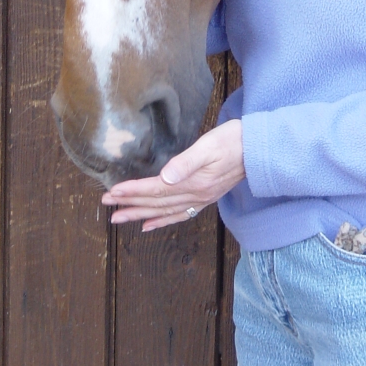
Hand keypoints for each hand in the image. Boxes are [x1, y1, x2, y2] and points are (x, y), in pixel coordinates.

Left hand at [100, 119, 244, 230]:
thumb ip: (186, 162)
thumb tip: (165, 177)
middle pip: (156, 203)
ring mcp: (201, 198)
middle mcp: (195, 195)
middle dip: (130, 205)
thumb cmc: (233, 141)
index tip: (112, 193)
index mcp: (193, 182)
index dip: (133, 192)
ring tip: (120, 218)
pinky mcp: (206, 197)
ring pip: (165, 211)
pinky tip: (149, 224)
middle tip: (107, 207)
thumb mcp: (209, 145)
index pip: (156, 189)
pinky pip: (180, 214)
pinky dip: (162, 221)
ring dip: (141, 215)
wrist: (258, 149)